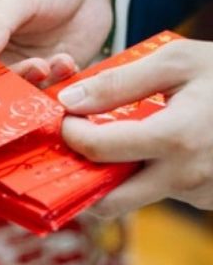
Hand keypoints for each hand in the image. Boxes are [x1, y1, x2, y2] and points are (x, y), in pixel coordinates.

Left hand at [57, 39, 212, 217]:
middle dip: (84, 179)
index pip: (97, 151)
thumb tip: (70, 100)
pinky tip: (160, 147)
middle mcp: (187, 177)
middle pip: (109, 201)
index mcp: (176, 138)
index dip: (71, 135)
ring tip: (124, 137)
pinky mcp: (211, 200)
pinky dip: (152, 174)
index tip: (66, 119)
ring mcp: (201, 194)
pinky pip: (165, 193)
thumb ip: (120, 82)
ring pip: (138, 197)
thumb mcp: (179, 62)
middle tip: (77, 150)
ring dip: (120, 174)